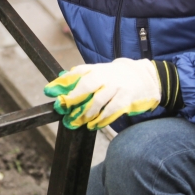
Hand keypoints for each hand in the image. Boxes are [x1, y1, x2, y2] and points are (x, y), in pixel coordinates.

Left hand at [43, 58, 159, 129]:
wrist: (145, 77)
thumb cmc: (115, 77)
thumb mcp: (100, 73)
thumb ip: (81, 78)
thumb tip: (60, 83)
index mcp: (96, 69)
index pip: (76, 73)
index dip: (62, 82)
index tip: (48, 90)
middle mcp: (106, 76)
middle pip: (87, 85)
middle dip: (73, 97)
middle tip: (62, 108)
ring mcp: (117, 87)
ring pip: (98, 101)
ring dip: (85, 113)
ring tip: (77, 121)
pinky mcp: (126, 99)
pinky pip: (111, 111)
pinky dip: (101, 120)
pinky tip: (93, 125)